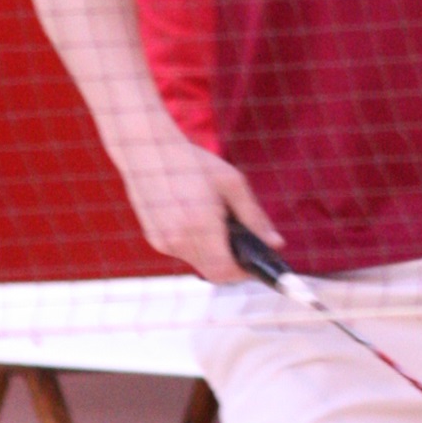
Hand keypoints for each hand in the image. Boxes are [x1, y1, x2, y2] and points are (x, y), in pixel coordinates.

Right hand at [117, 123, 283, 282]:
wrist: (146, 150)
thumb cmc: (191, 162)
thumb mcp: (232, 184)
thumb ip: (255, 218)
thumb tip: (275, 243)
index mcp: (200, 223)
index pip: (226, 272)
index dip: (243, 272)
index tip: (254, 262)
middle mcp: (179, 238)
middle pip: (214, 272)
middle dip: (231, 263)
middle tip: (241, 242)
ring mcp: (163, 242)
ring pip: (199, 264)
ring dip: (212, 253)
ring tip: (214, 223)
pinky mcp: (154, 239)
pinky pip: (183, 253)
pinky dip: (195, 244)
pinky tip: (194, 219)